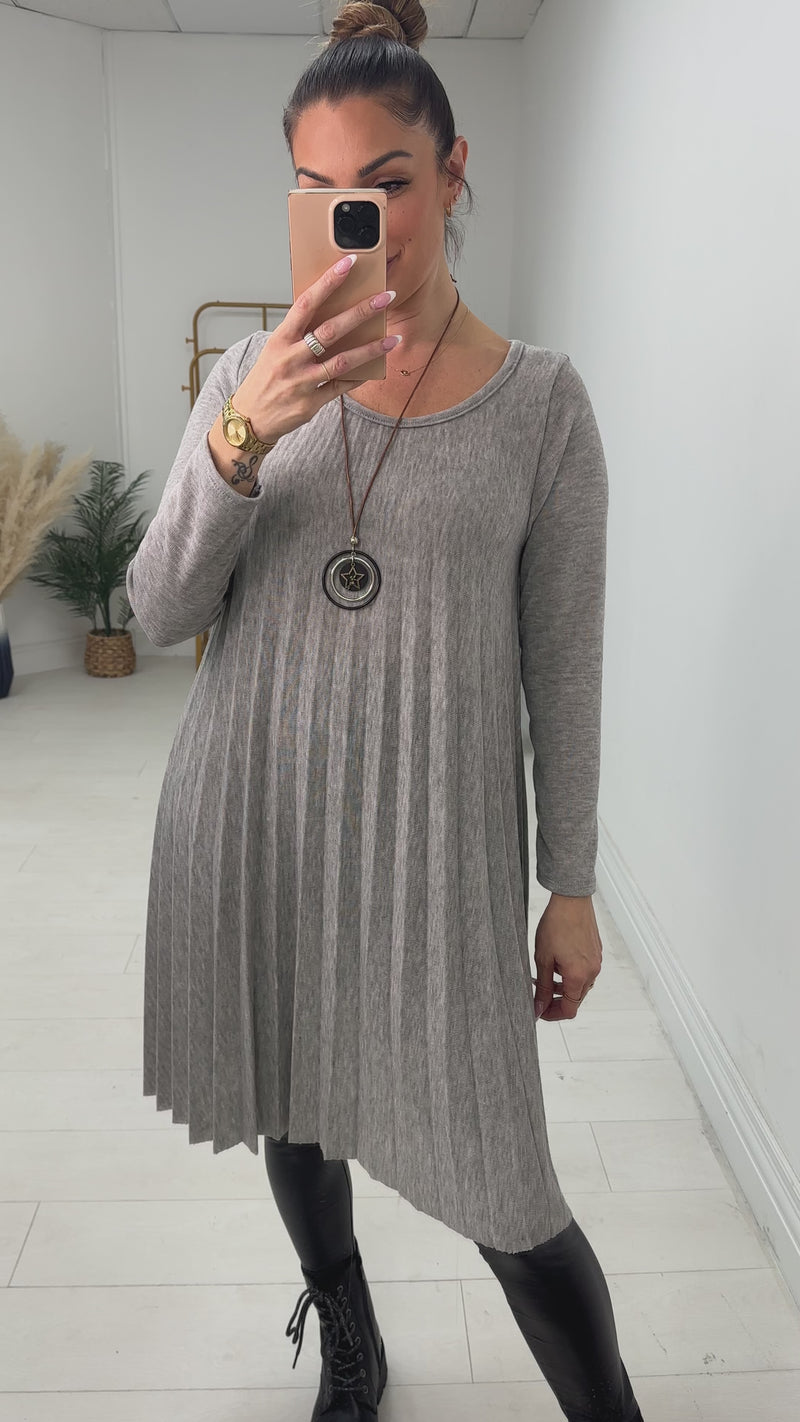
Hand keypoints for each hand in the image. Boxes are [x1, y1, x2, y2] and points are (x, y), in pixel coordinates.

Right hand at [233, 256, 400, 444]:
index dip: (328, 282)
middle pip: (330, 330)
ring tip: (393, 339)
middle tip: (386, 297)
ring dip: (371, 349)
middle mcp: (290, 358)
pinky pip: (341, 387)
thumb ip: (299, 333)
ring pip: (342, 361)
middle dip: (361, 312)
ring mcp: (301, 382)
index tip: (348, 263)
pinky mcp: (310, 403)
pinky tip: (376, 367)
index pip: (306, 303)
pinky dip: (359, 377)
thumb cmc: (266, 378)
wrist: (250, 418)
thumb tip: (331, 312)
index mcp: (280, 339)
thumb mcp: (275, 349)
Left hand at [532, 895, 601, 1021]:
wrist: (571, 899)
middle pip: (576, 999)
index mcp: (579, 976)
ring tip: (545, 974)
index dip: (553, 1014)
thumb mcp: (543, 959)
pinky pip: (585, 971)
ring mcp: (597, 962)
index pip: (569, 1010)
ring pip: (580, 985)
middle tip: (538, 992)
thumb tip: (539, 1009)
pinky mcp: (597, 952)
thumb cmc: (556, 925)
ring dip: (564, 986)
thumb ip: (543, 988)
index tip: (539, 1011)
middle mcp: (592, 972)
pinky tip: (558, 961)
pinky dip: (572, 974)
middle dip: (557, 1000)